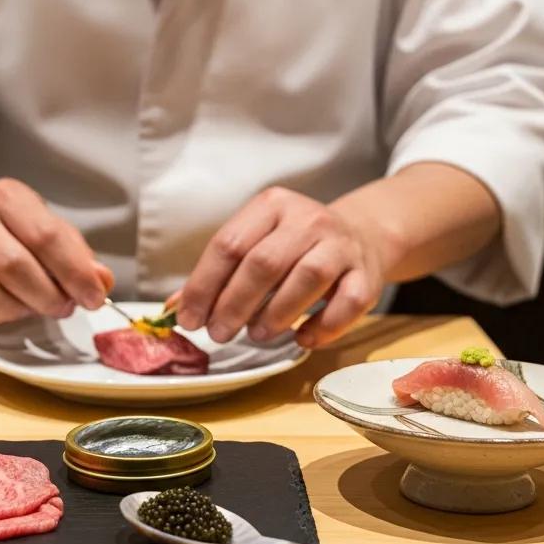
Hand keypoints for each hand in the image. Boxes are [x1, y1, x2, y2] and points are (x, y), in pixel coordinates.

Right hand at [0, 177, 112, 336]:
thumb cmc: (8, 229)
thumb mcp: (44, 225)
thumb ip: (75, 254)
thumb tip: (101, 282)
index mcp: (6, 197)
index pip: (47, 236)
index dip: (75, 273)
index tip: (94, 297)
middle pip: (12, 266)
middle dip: (46, 296)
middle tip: (62, 307)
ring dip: (10, 310)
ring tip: (27, 309)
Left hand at [174, 187, 393, 348]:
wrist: (362, 235)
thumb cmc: (295, 245)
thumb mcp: (257, 242)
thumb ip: (220, 273)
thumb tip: (176, 309)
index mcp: (271, 205)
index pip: (229, 244)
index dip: (204, 285)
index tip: (189, 319)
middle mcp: (307, 219)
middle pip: (264, 263)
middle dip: (234, 304)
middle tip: (218, 333)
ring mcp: (341, 244)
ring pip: (307, 277)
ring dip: (276, 313)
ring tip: (256, 335)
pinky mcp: (367, 273)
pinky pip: (348, 302)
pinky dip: (324, 326)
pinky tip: (302, 338)